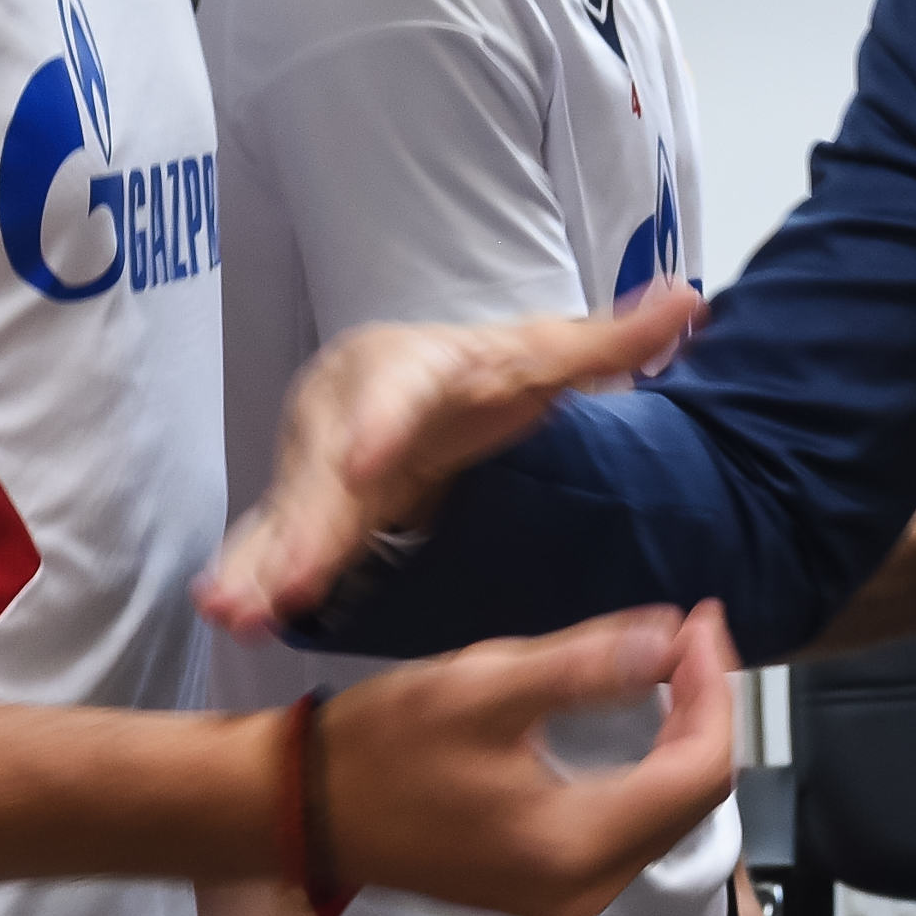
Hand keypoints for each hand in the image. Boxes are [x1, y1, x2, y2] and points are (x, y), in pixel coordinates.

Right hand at [200, 283, 704, 635]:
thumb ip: (610, 341)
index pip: (398, 394)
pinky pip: (265, 541)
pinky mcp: (297, 506)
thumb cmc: (478, 375)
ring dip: (260, 561)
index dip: (380, 425)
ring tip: (236, 610)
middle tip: (293, 580)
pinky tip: (225, 613)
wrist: (404, 382)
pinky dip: (244, 574)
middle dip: (308, 526)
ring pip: (288, 512)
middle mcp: (350, 412)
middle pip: (329, 470)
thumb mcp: (541, 356)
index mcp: (412, 369)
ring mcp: (313, 462)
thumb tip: (690, 302)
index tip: (365, 464)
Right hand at [325, 604, 740, 915]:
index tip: (702, 622)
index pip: (698, 771)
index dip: (715, 689)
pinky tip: (644, 711)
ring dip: (683, 735)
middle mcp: (585, 888)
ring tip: (679, 660)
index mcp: (575, 844)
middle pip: (693, 796)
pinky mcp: (549, 886)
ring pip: (668, 813)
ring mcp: (569, 896)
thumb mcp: (482, 687)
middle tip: (693, 631)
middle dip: (707, 706)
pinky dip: (649, 766)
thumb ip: (584, 666)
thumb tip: (671, 638)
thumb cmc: (381, 746)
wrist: (300, 811)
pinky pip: (632, 825)